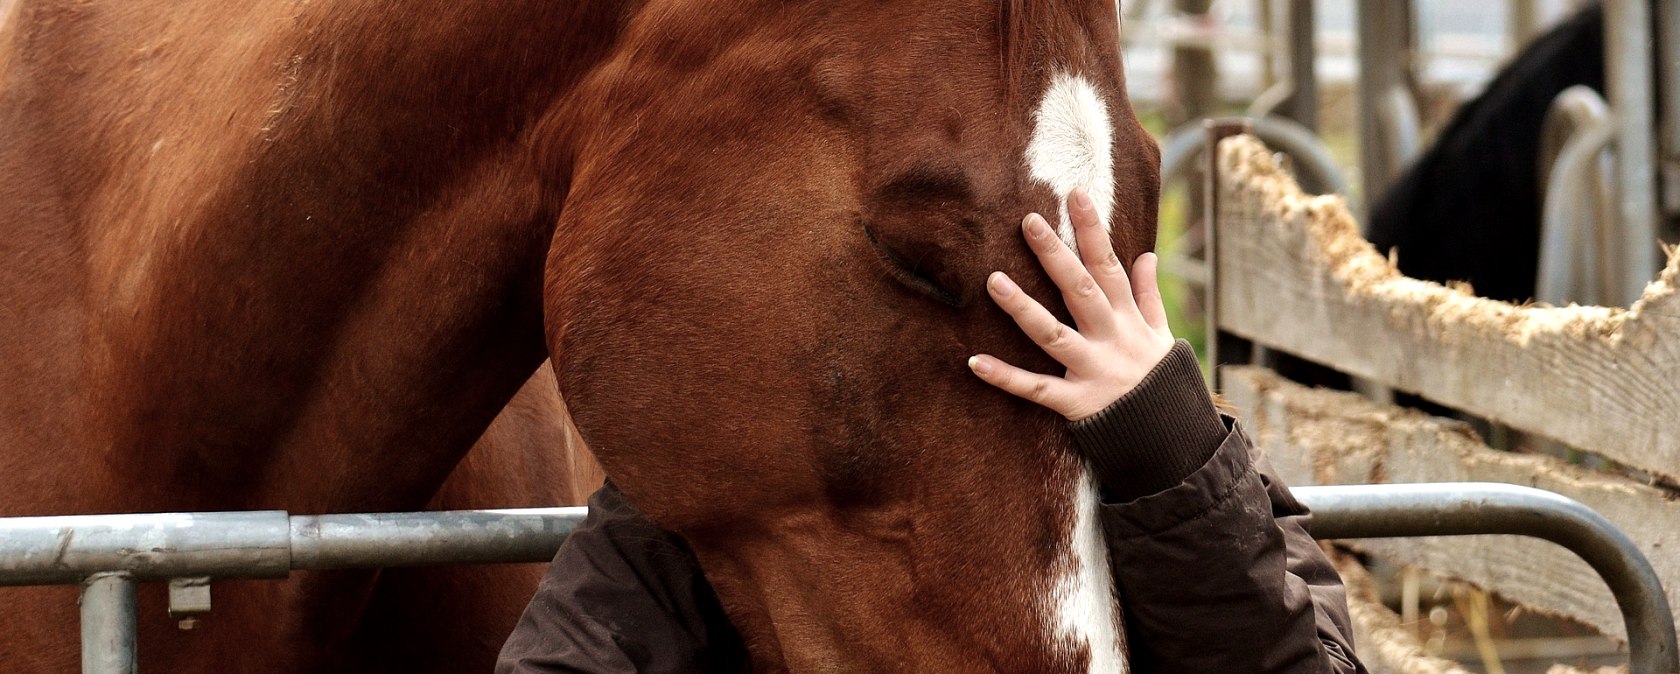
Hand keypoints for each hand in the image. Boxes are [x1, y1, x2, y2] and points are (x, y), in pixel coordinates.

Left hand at [967, 187, 1174, 420]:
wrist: (1172, 438)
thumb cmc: (1161, 381)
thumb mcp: (1161, 335)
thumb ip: (1149, 296)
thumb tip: (1147, 254)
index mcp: (1128, 319)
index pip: (1108, 265)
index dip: (1093, 230)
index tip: (1075, 195)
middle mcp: (1110, 339)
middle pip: (1080, 290)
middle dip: (1055, 255)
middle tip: (1028, 221)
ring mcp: (1092, 370)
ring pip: (1053, 335)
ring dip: (1022, 308)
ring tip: (993, 280)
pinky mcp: (1076, 403)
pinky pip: (1036, 389)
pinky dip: (1005, 377)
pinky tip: (974, 361)